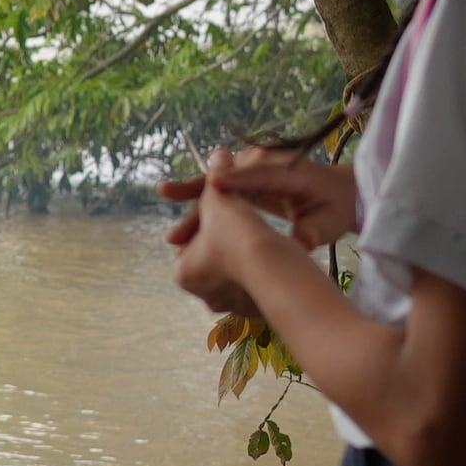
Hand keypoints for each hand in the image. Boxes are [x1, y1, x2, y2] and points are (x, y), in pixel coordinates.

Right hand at [158, 145, 359, 249]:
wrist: (340, 192)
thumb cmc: (336, 206)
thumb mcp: (331, 220)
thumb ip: (315, 230)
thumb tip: (302, 242)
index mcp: (290, 170)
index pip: (261, 174)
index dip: (238, 179)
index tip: (215, 184)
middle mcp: (266, 163)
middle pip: (229, 179)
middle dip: (202, 198)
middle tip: (175, 213)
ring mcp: (253, 169)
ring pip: (218, 187)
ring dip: (194, 204)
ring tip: (170, 226)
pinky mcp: (245, 179)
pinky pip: (219, 193)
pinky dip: (201, 207)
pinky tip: (182, 231)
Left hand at [167, 177, 291, 316]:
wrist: (281, 275)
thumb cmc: (242, 237)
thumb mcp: (222, 202)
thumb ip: (214, 182)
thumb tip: (216, 154)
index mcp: (184, 272)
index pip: (195, 237)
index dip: (213, 216)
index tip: (229, 204)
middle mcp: (201, 295)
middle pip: (215, 256)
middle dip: (228, 239)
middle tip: (247, 220)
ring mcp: (228, 306)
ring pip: (237, 270)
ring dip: (247, 256)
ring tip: (264, 238)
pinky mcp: (254, 311)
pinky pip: (257, 284)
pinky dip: (263, 272)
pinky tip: (277, 256)